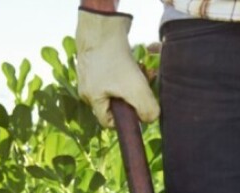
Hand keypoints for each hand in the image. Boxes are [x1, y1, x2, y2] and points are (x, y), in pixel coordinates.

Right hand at [76, 8, 159, 127]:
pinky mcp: (99, 59)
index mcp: (91, 98)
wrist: (103, 25)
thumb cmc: (114, 58)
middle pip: (116, 101)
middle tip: (145, 84)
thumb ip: (146, 108)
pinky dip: (129, 68)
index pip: (107, 121)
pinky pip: (116, 70)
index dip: (125, 119)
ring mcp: (92, 72)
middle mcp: (88, 87)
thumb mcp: (135, 88)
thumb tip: (150, 118)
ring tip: (144, 70)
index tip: (138, 107)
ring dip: (134, 80)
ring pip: (118, 85)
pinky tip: (137, 61)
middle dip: (134, 95)